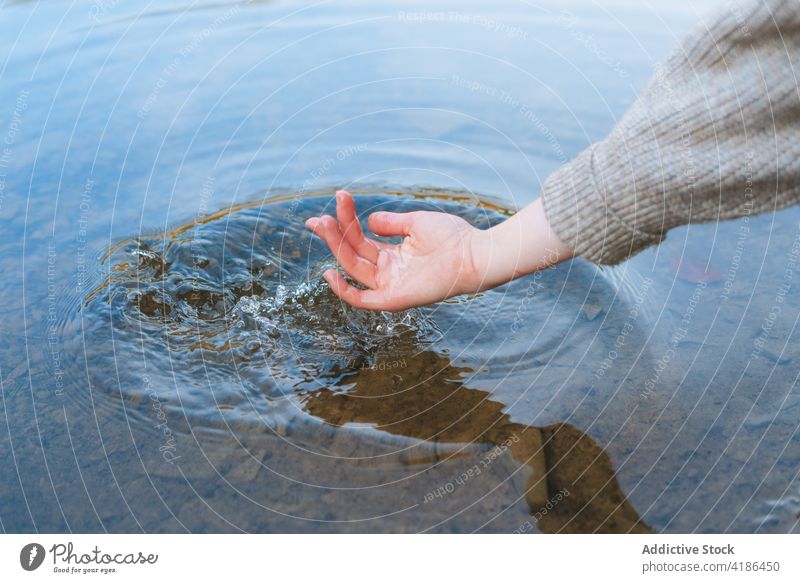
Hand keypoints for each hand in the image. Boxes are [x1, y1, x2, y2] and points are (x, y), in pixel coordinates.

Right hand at [305, 191, 481, 310]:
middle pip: (353, 253)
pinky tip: (329, 272)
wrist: (474, 254)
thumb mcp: (417, 223)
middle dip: (333, 235)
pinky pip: (363, 300)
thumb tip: (369, 219)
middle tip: (315, 218)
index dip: (346, 221)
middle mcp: (389, 271)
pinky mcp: (395, 298)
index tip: (338, 198)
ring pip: (354, 268)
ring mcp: (391, 285)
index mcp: (394, 255)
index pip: (361, 239)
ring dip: (336, 247)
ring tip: (323, 223)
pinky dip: (344, 291)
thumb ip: (392, 222)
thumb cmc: (453, 239)